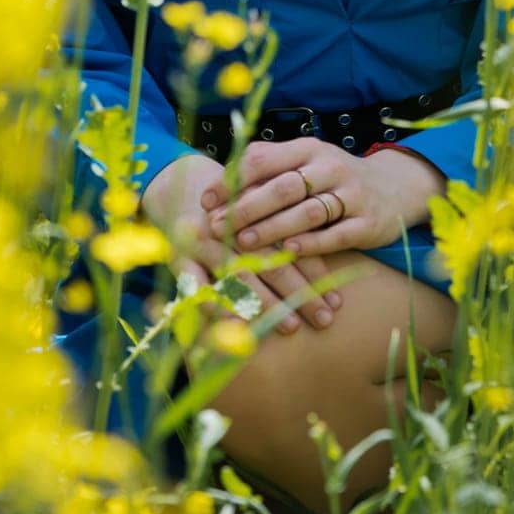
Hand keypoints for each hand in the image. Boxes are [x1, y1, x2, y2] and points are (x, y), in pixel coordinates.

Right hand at [141, 153, 343, 335]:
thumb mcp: (258, 209)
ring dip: (266, 302)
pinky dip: (214, 303)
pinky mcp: (178, 258)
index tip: (337, 300)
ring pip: (238, 273)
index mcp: (254, 210)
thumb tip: (328, 274)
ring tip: (293, 326)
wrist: (176, 187)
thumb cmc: (229, 205)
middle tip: (324, 319)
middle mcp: (230, 224)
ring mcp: (202, 241)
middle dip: (299, 293)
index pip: (289, 243)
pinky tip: (236, 322)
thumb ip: (287, 234)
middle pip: (269, 261)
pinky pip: (195, 285)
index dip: (314, 272)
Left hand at [200, 139, 446, 256]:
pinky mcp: (367, 223)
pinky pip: (335, 235)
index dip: (231, 179)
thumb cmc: (334, 178)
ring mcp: (351, 195)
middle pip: (282, 186)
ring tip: (243, 242)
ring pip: (307, 211)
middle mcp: (329, 167)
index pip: (262, 158)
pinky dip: (310, 244)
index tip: (205, 200)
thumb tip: (219, 184)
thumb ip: (270, 170)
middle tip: (217, 226)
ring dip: (272, 228)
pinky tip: (287, 253)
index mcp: (307, 149)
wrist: (396, 187)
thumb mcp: (306, 163)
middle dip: (246, 207)